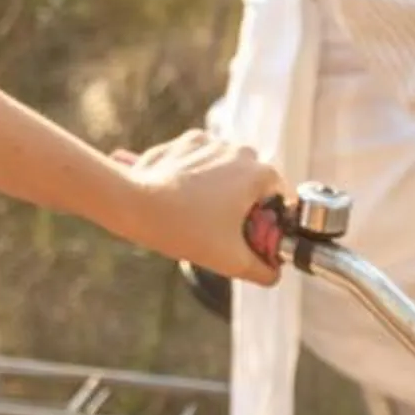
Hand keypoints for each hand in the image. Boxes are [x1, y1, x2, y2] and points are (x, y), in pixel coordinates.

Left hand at [105, 129, 284, 285]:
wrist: (135, 204)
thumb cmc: (187, 230)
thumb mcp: (232, 261)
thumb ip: (262, 269)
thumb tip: (273, 273)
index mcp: (259, 174)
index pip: (279, 198)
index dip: (268, 222)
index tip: (250, 239)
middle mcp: (239, 150)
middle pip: (253, 182)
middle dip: (244, 204)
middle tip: (224, 231)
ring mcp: (211, 142)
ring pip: (227, 170)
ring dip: (220, 189)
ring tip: (198, 216)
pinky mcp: (186, 141)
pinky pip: (201, 160)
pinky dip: (197, 176)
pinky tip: (182, 198)